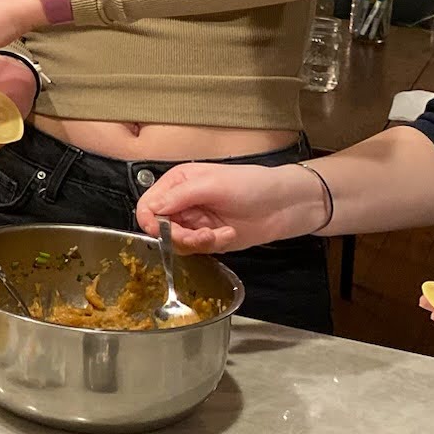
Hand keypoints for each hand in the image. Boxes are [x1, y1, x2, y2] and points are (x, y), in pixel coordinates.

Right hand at [134, 161, 326, 251]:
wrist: (285, 204)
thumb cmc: (251, 184)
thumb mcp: (213, 184)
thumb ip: (179, 196)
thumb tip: (150, 210)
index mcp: (177, 183)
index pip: (148, 205)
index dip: (151, 221)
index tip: (164, 232)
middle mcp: (182, 203)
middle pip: (160, 228)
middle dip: (179, 236)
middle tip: (202, 236)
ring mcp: (196, 222)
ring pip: (177, 242)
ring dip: (198, 242)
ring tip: (220, 234)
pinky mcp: (209, 238)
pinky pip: (197, 250)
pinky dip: (212, 245)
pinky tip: (228, 235)